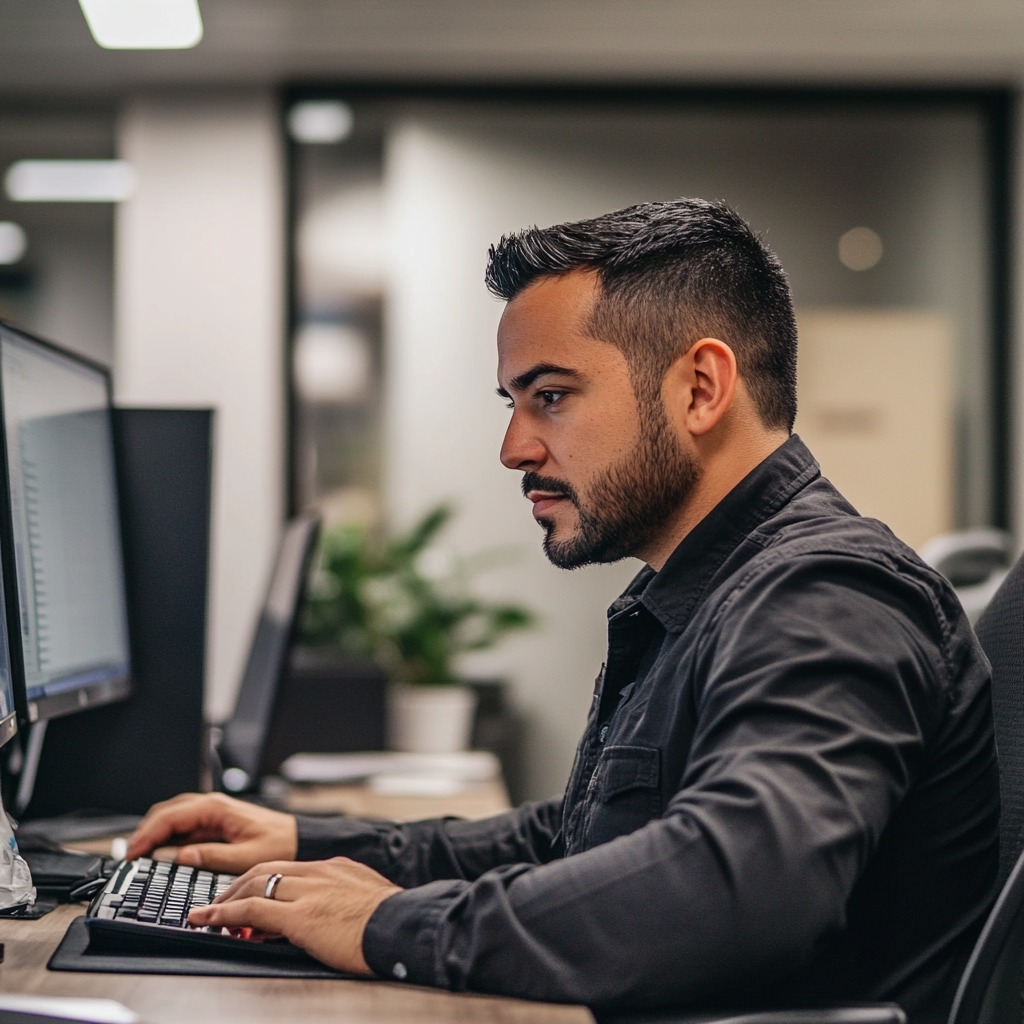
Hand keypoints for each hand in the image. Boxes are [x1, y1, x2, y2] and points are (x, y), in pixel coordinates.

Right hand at [126, 792, 297, 872]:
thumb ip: (212, 857)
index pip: (171, 816)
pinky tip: (160, 852)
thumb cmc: (280, 845)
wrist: (299, 839)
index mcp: (217, 809)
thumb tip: (181, 857)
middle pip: (166, 812)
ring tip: (139, 854)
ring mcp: (213, 813)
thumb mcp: (246, 857)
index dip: (148, 834)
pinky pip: (184, 826)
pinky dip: (167, 836)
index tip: (133, 853)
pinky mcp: (215, 823)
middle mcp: (212, 806)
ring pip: (172, 816)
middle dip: (145, 831)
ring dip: (154, 832)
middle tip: (130, 856)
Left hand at [188, 857, 401, 974]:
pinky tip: (209, 922)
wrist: (405, 927)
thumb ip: (345, 901)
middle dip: (237, 886)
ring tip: (206, 915)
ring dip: (225, 900)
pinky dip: (224, 915)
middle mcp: (319, 873)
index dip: (264, 882)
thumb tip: (332, 918)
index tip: (250, 896)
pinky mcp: (299, 916)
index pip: (289, 869)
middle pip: (266, 870)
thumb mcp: (368, 900)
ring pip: (254, 885)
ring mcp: (308, 892)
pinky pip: (251, 911)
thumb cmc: (395, 922)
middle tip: (219, 904)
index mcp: (336, 868)